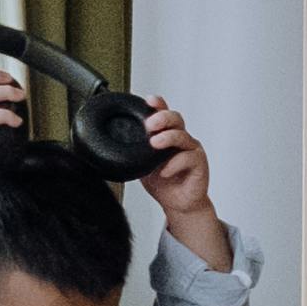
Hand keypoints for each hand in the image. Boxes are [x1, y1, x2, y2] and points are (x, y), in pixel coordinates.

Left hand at [134, 93, 233, 267]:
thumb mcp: (141, 165)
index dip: (158, 104)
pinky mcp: (200, 164)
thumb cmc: (162, 183)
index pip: (164, 113)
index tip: (148, 100)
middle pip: (176, 119)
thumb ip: (133, 153)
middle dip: (162, 118)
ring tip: (154, 144)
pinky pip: (189, 158)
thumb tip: (106, 147)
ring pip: (183, 136)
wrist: (179, 204)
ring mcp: (192, 150)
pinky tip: (165, 171)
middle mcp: (181, 139)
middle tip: (149, 124)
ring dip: (167, 138)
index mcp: (167, 135)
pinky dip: (174, 164)